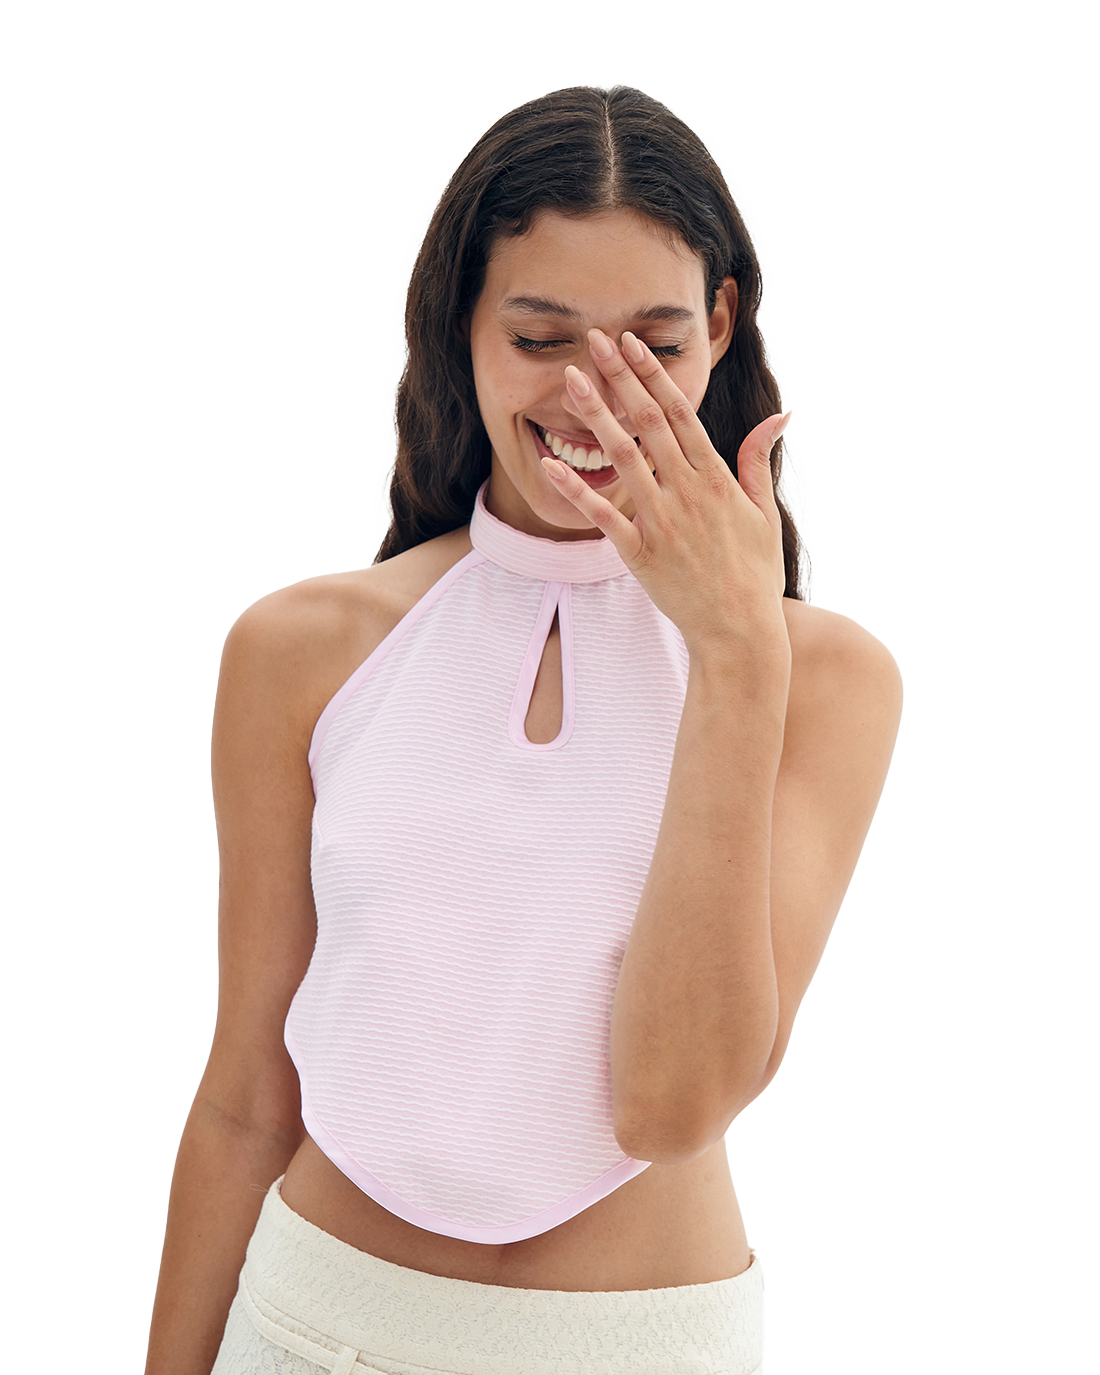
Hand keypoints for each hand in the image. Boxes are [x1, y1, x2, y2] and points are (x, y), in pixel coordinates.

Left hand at [540, 327, 790, 658]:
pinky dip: (574, 489)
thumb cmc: (754, 574)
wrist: (740, 632)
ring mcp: (662, 522)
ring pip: (622, 458)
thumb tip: (780, 415)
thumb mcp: (764, 512)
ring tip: (571, 380)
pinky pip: (601, 516)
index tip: (631, 343)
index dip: (651, 375)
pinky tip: (548, 463)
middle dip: (619, 378)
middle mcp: (687, 492)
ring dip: (595, 416)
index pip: (679, 413)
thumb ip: (759, 460)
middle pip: (647, 423)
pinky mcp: (639, 554)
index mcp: (716, 478)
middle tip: (594, 340)